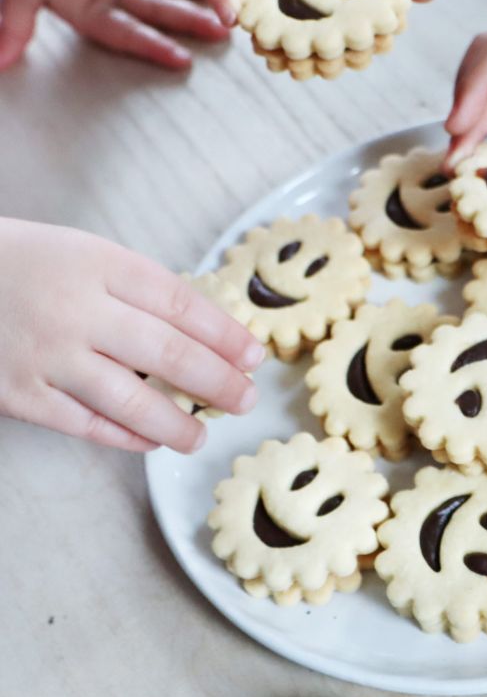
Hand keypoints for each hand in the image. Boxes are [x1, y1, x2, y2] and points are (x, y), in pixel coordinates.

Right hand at [0, 219, 265, 453]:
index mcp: (100, 266)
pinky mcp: (17, 392)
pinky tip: (150, 441)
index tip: (254, 357)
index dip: (225, 336)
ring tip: (202, 436)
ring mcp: (45, 355)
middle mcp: (77, 310)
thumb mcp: (82, 255)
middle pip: (166, 352)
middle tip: (246, 400)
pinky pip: (83, 422)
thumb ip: (136, 289)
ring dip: (175, 422)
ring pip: (129, 398)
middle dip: (216, 381)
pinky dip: (123, 435)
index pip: (180, 305)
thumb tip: (203, 332)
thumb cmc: (21, 264)